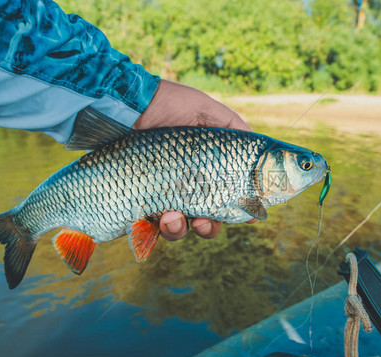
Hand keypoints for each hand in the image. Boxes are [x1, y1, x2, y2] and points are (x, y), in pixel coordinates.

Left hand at [133, 80, 255, 240]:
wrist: (123, 106)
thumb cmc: (165, 103)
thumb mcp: (206, 110)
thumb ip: (234, 130)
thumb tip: (257, 151)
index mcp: (205, 167)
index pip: (227, 195)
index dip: (240, 209)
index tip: (249, 216)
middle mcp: (185, 184)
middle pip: (207, 218)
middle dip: (210, 227)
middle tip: (204, 222)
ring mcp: (161, 195)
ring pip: (181, 228)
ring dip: (182, 230)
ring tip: (173, 218)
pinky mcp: (138, 203)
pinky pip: (153, 228)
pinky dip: (159, 229)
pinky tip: (159, 217)